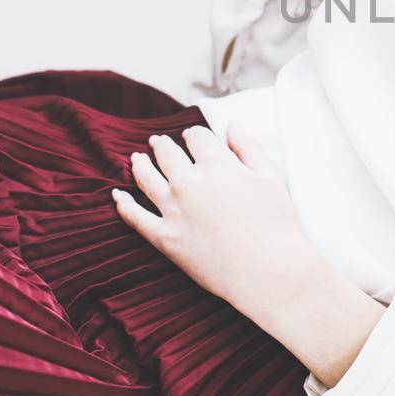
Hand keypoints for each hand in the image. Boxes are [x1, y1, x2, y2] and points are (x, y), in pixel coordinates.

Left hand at [112, 123, 333, 329]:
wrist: (268, 269)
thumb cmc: (277, 223)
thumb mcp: (270, 176)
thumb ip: (248, 147)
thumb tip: (231, 126)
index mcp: (216, 164)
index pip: (197, 137)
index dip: (194, 135)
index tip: (192, 137)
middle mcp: (188, 182)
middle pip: (168, 154)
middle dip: (163, 145)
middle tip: (158, 142)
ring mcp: (173, 210)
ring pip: (147, 178)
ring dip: (140, 165)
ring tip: (136, 159)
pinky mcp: (164, 238)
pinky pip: (135, 217)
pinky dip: (123, 204)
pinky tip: (118, 195)